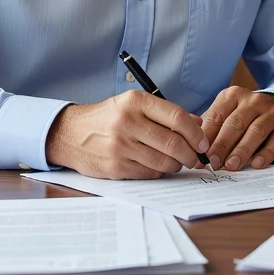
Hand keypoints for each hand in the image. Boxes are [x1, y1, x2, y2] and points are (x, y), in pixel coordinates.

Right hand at [44, 90, 209, 178]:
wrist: (70, 134)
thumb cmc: (109, 118)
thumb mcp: (134, 105)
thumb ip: (166, 113)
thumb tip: (198, 124)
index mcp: (135, 101)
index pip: (177, 117)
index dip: (196, 133)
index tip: (203, 143)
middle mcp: (127, 122)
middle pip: (173, 143)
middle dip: (191, 154)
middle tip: (196, 158)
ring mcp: (120, 146)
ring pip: (164, 161)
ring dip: (176, 165)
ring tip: (176, 161)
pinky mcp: (115, 167)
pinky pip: (150, 173)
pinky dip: (159, 172)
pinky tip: (156, 165)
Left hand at [201, 87, 273, 170]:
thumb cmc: (244, 117)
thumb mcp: (226, 114)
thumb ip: (210, 128)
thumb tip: (192, 150)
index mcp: (233, 96)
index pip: (217, 117)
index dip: (206, 137)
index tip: (198, 155)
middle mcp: (253, 101)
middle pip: (235, 124)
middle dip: (222, 145)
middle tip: (213, 163)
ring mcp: (271, 113)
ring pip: (255, 132)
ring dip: (242, 150)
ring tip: (231, 166)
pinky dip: (265, 154)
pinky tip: (256, 164)